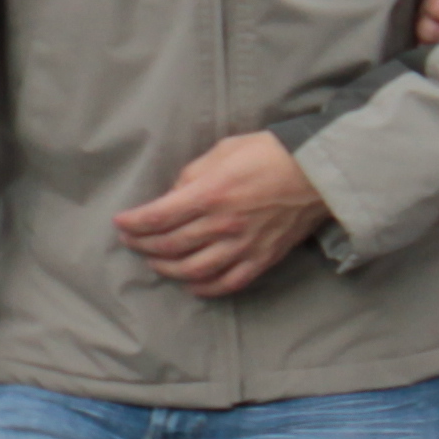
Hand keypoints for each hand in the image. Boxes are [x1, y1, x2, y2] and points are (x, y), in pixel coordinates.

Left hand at [113, 132, 331, 295]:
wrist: (317, 173)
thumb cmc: (269, 154)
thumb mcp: (223, 150)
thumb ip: (193, 174)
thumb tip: (173, 194)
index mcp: (210, 194)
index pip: (158, 216)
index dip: (133, 223)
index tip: (120, 223)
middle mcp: (222, 225)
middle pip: (170, 245)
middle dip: (143, 245)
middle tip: (131, 242)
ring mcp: (242, 246)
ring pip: (193, 269)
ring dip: (167, 269)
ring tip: (155, 263)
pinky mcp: (261, 259)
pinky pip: (227, 283)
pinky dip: (204, 288)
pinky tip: (191, 284)